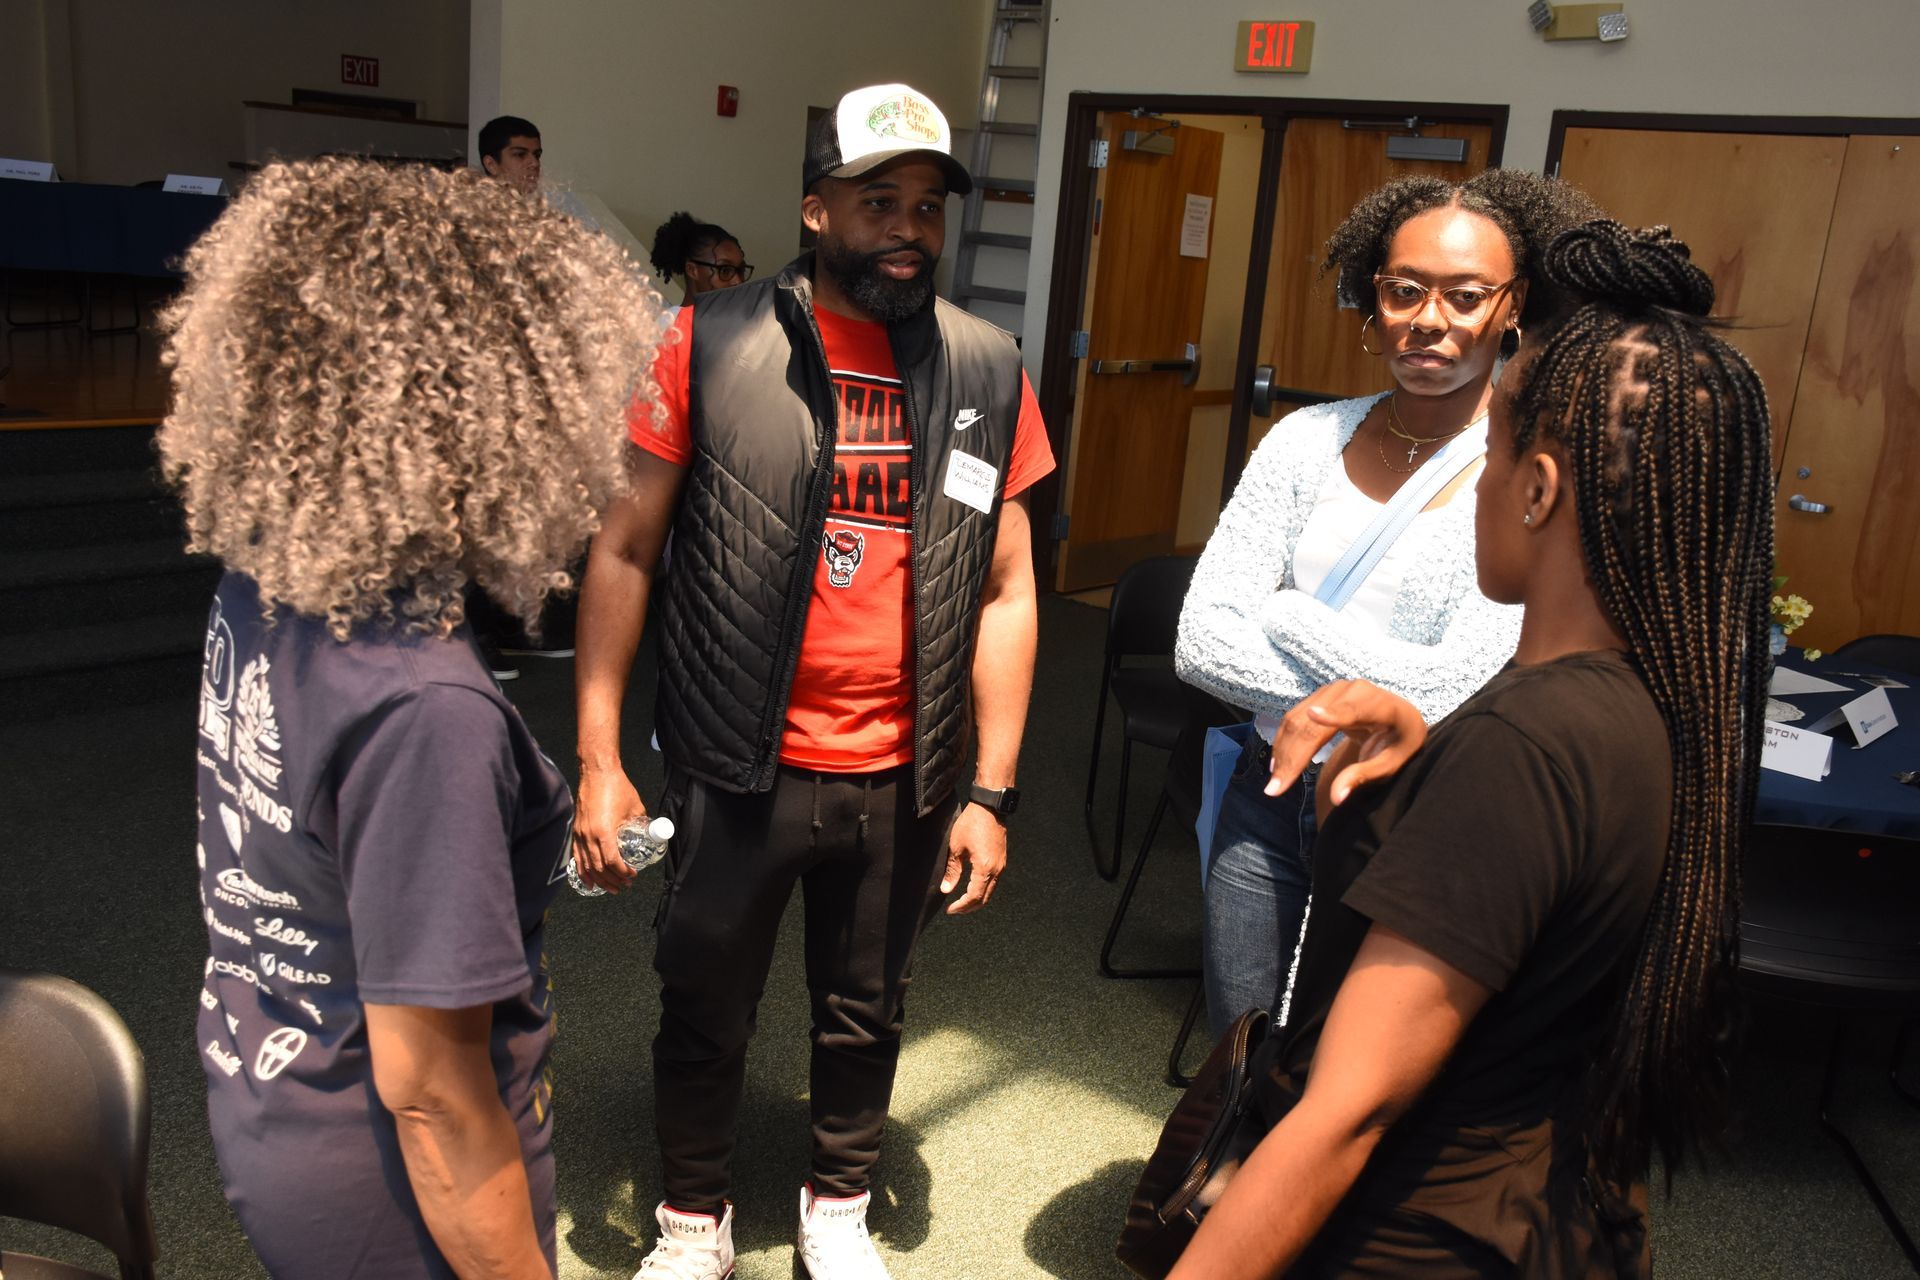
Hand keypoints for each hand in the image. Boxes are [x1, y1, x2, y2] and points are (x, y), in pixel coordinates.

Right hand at [572, 764, 645, 894]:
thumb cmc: (617, 787)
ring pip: (587, 865)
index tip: (632, 875)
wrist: (597, 772)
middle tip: (624, 886)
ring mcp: (580, 834)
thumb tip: (649, 837)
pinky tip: (588, 881)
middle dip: (613, 880)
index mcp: (604, 831)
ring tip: (610, 887)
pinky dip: (582, 871)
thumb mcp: (635, 808)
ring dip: (599, 879)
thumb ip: (640, 825)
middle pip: (599, 868)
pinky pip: (577, 856)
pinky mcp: (576, 831)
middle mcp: (589, 835)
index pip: (612, 861)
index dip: (623, 872)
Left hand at [942, 803, 1006, 913]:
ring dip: (977, 899)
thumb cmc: (972, 823)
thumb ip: (952, 870)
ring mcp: (1001, 865)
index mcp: (985, 868)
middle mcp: (996, 870)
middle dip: (970, 907)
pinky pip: (994, 881)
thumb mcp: (956, 847)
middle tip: (956, 910)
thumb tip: (946, 889)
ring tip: (962, 902)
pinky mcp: (1002, 860)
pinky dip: (983, 889)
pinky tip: (973, 887)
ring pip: (991, 891)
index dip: (962, 906)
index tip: (950, 910)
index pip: (974, 897)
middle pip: (985, 898)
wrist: (989, 807)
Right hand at [1267, 679, 1426, 806]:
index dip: (1334, 713)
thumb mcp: (1390, 765)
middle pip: (1314, 723)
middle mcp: (1355, 691)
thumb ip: (1363, 776)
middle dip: (1292, 756)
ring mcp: (1335, 690)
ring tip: (1274, 780)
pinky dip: (1285, 740)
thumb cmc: (1398, 744)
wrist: (1397, 717)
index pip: (1355, 711)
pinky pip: (1295, 716)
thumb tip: (1336, 798)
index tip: (1313, 714)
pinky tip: (1279, 761)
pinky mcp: (1322, 694)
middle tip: (1275, 788)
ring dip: (1282, 750)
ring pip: (1298, 719)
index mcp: (1382, 708)